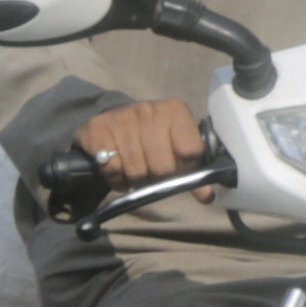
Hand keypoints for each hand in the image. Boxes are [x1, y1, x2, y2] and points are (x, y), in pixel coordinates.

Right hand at [84, 98, 218, 186]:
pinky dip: (116, 179)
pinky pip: (112, 169)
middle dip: (158, 179)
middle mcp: (150, 110)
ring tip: (136, 172)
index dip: (184, 168)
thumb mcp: (176, 147)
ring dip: (136, 181)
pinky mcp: (98, 128)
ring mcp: (123, 117)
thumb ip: (193, 171)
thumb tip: (207, 196)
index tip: (177, 168)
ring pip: (137, 171)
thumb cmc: (152, 137)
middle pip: (163, 167)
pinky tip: (118, 170)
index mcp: (176, 111)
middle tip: (153, 174)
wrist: (114, 119)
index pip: (190, 151)